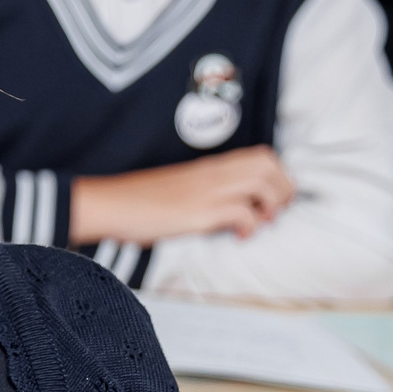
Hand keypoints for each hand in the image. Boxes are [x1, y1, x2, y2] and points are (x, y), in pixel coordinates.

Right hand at [69, 148, 294, 245]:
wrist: (109, 204)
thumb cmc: (140, 201)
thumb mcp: (180, 189)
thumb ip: (207, 192)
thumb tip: (230, 210)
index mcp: (210, 166)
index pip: (262, 156)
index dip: (278, 175)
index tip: (274, 197)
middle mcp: (213, 173)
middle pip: (269, 165)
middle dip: (283, 189)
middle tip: (274, 211)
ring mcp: (207, 190)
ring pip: (262, 184)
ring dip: (271, 205)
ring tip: (260, 223)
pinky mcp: (200, 211)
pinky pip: (243, 213)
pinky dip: (250, 226)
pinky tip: (238, 236)